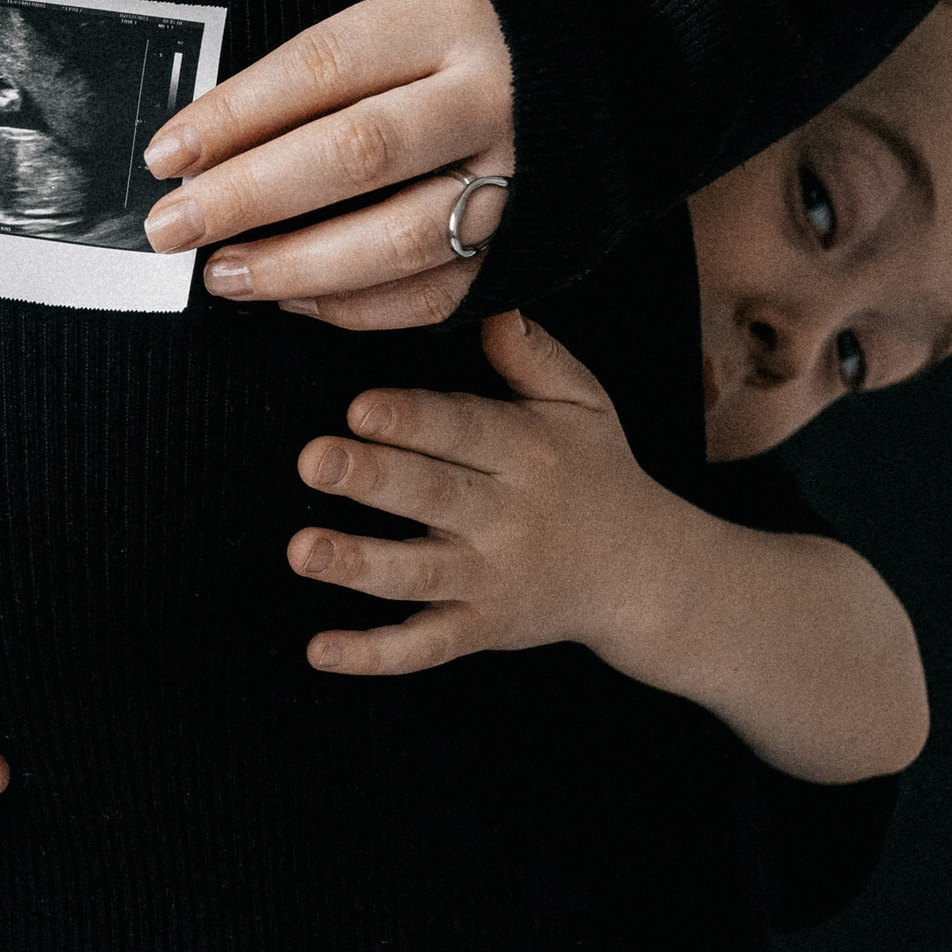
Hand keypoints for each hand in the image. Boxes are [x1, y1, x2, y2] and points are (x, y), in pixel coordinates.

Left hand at [142, 0, 511, 326]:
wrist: (623, 74)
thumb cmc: (475, 44)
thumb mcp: (415, 8)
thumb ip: (327, 58)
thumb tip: (210, 130)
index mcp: (450, 19)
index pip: (321, 67)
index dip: (234, 114)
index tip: (166, 153)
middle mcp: (490, 97)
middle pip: (355, 154)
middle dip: (247, 197)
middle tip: (171, 226)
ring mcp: (519, 178)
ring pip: (394, 237)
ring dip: (293, 266)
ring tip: (221, 274)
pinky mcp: (528, 247)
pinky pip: (431, 293)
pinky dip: (351, 307)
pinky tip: (290, 299)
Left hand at [287, 312, 684, 674]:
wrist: (647, 573)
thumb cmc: (598, 472)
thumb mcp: (582, 401)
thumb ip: (529, 352)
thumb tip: (486, 296)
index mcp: (525, 451)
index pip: (463, 429)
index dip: (413, 419)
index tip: (360, 406)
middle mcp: (506, 516)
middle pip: (431, 496)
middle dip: (372, 478)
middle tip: (314, 460)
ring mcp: (489, 578)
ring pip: (417, 574)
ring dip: (358, 564)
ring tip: (304, 551)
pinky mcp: (479, 627)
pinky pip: (423, 646)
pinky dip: (373, 654)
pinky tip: (321, 650)